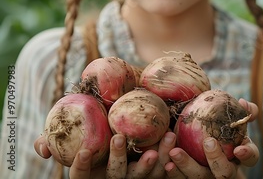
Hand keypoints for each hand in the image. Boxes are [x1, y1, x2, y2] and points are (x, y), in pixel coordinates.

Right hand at [34, 132, 176, 177]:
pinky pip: (161, 172)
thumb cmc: (92, 138)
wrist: (124, 136)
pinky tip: (173, 149)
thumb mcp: (73, 143)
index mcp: (92, 174)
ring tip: (153, 149)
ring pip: (140, 176)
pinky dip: (168, 163)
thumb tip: (42, 147)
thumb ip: (54, 144)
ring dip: (148, 163)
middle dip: (117, 158)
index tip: (83, 151)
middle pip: (115, 175)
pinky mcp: (152, 175)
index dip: (80, 166)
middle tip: (118, 138)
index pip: (81, 176)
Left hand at [164, 98, 259, 177]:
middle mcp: (225, 169)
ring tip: (175, 152)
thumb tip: (243, 103)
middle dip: (217, 160)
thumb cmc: (215, 122)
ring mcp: (207, 176)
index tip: (239, 149)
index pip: (250, 157)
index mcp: (239, 153)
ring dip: (187, 166)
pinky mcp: (189, 178)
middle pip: (225, 173)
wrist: (193, 133)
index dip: (247, 154)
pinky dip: (175, 172)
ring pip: (200, 178)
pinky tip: (167, 163)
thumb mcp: (227, 115)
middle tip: (208, 142)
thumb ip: (238, 110)